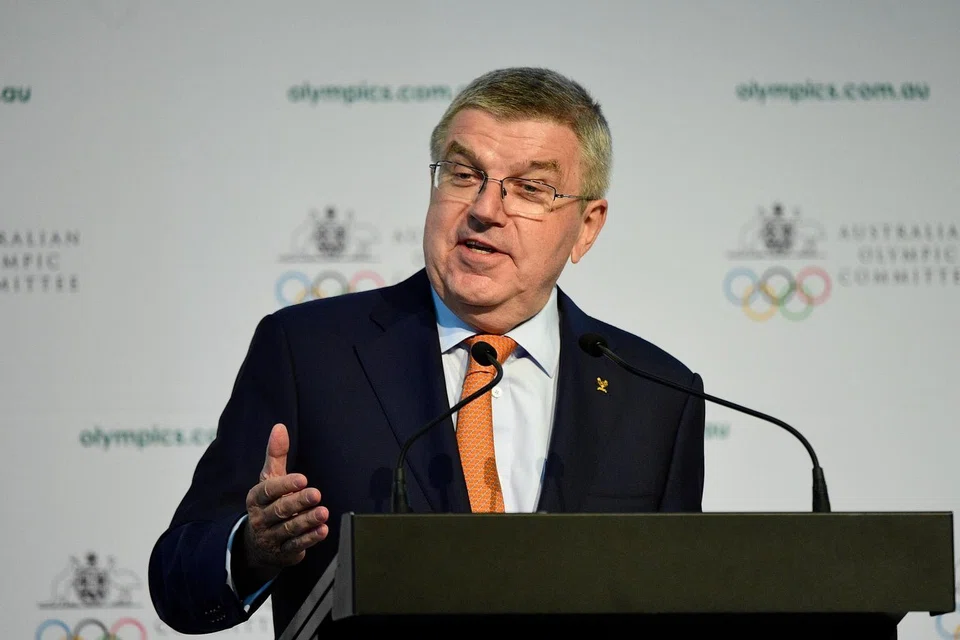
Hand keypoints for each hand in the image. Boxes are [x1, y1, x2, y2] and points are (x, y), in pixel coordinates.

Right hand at [243, 423, 328, 575]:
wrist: (257, 543)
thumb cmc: (268, 503)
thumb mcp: (270, 479)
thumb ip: (276, 455)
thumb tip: (279, 427)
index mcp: (256, 498)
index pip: (268, 490)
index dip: (284, 484)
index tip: (303, 478)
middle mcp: (261, 518)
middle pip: (279, 510)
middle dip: (298, 502)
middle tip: (316, 494)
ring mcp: (270, 537)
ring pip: (289, 529)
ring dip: (307, 521)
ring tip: (323, 513)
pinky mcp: (283, 552)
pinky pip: (296, 546)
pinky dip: (310, 539)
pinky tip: (323, 530)